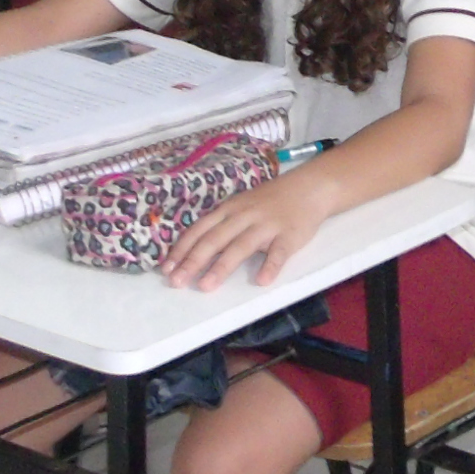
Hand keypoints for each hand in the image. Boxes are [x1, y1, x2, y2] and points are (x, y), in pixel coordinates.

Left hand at [163, 165, 336, 290]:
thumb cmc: (270, 200)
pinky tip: (261, 281)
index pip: (200, 230)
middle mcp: (244, 216)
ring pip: (241, 246)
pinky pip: (279, 252)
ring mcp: (267, 225)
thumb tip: (193, 249)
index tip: (166, 269)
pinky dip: (270, 266)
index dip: (182, 249)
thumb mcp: (241, 206)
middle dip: (194, 261)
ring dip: (222, 266)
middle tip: (177, 282)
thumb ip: (221, 224)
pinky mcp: (289, 235)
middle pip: (215, 239)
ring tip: (207, 286)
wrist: (308, 187)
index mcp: (229, 209)